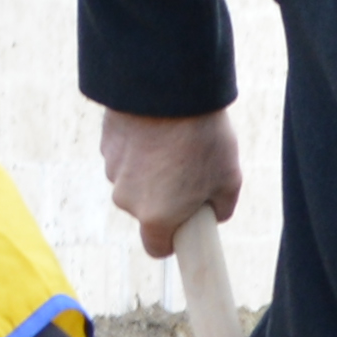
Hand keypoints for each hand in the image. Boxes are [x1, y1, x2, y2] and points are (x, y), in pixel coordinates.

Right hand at [98, 107, 243, 259]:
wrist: (170, 88)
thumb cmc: (204, 137)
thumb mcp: (229, 178)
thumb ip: (221, 207)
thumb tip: (212, 214)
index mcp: (156, 217)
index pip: (156, 248)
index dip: (172, 240)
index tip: (184, 225)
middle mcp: (128, 200)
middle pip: (145, 210)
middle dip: (163, 198)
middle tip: (189, 170)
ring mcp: (113, 171)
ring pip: (133, 182)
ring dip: (149, 171)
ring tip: (175, 142)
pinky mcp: (106, 144)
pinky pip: (124, 156)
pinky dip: (138, 149)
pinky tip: (157, 128)